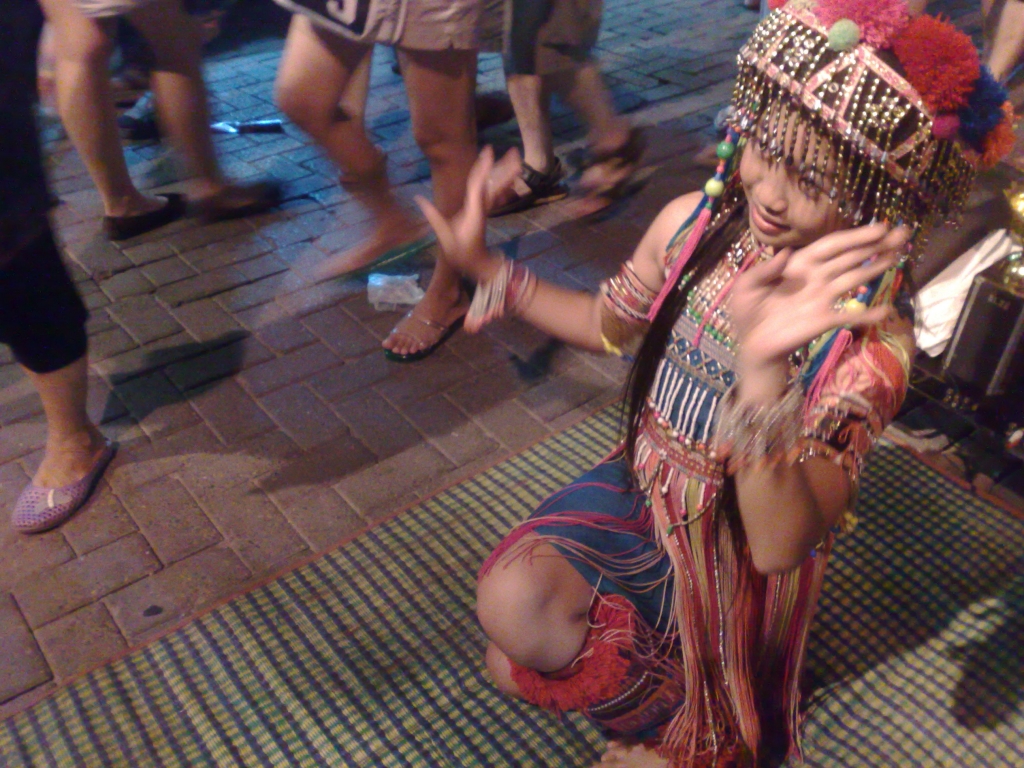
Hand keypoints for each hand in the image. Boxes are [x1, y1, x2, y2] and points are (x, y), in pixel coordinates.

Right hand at [415, 146, 521, 281]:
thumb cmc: (461, 253)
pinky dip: (501, 180)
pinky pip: (495, 191)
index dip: (483, 166)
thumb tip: (418, 198)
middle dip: (504, 166)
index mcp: (473, 209)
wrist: (476, 264)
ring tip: (516, 156)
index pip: (478, 183)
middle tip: (515, 150)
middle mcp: (482, 205)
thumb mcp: (445, 237)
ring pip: (498, 185)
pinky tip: (506, 172)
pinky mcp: (484, 210)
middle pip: (494, 181)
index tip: (489, 150)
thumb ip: (433, 217)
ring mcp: (485, 207)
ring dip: (507, 171)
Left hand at [729, 223, 909, 370]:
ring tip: (898, 256)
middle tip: (902, 234)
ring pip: (854, 278)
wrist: (752, 343)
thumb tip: (785, 254)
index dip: (855, 236)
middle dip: (875, 246)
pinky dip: (867, 314)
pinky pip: (849, 316)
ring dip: (876, 268)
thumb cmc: (748, 310)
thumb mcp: (746, 286)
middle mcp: (817, 277)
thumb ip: (763, 270)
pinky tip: (885, 311)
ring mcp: (823, 298)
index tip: (880, 228)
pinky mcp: (824, 320)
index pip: (832, 245)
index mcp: (799, 264)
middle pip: (850, 257)